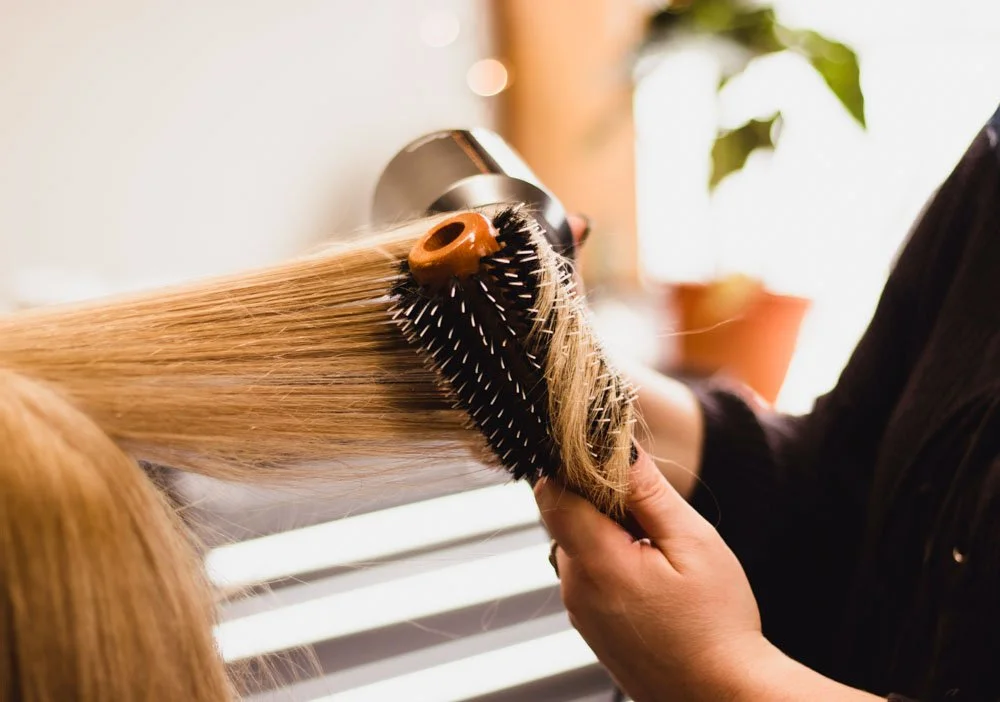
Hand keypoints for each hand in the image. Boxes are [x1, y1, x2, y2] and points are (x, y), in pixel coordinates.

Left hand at [534, 448, 883, 701]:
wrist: (721, 698)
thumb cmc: (717, 625)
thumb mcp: (693, 544)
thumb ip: (650, 493)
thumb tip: (618, 447)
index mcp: (596, 563)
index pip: (552, 493)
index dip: (576, 468)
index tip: (612, 464)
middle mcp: (575, 588)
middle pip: (566, 517)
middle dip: (602, 502)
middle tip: (655, 515)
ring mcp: (579, 610)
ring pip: (579, 544)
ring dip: (611, 533)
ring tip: (661, 554)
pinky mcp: (590, 624)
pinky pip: (590, 574)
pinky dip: (614, 562)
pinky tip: (654, 579)